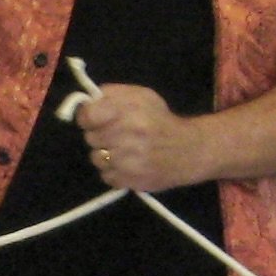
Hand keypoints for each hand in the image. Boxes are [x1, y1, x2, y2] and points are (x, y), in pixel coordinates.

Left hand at [77, 83, 212, 191]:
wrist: (188, 150)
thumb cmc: (160, 120)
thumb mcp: (141, 96)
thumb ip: (112, 94)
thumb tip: (87, 102)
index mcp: (129, 113)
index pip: (88, 117)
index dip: (88, 118)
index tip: (95, 119)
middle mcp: (128, 138)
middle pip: (91, 138)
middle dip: (100, 135)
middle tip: (117, 134)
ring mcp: (129, 163)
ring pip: (96, 159)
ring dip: (105, 155)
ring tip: (122, 150)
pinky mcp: (132, 181)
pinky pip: (107, 176)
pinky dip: (114, 171)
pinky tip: (127, 164)